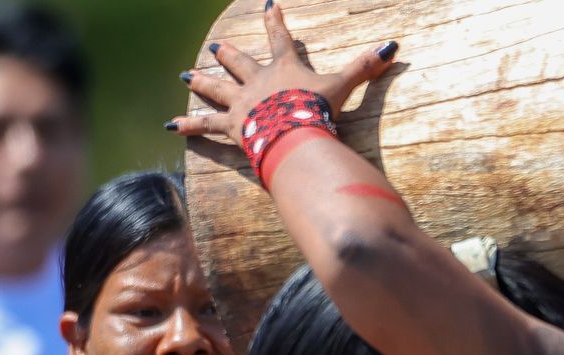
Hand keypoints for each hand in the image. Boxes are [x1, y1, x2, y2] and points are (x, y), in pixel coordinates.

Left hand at [169, 2, 398, 145]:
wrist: (295, 134)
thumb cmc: (318, 109)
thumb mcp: (344, 85)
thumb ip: (366, 66)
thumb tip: (393, 47)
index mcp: (284, 68)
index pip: (279, 37)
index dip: (275, 20)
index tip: (269, 3)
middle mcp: (257, 82)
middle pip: (238, 63)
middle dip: (227, 55)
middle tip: (215, 48)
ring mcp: (241, 103)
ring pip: (216, 90)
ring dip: (202, 83)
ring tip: (186, 75)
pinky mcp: (231, 126)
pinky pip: (205, 124)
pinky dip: (188, 125)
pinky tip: (170, 125)